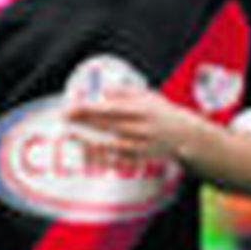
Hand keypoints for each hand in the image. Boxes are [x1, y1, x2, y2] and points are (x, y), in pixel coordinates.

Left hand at [65, 88, 197, 163]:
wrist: (185, 136)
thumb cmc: (161, 112)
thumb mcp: (148, 95)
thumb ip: (125, 91)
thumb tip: (104, 91)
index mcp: (141, 110)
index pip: (109, 109)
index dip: (89, 109)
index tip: (71, 108)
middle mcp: (140, 128)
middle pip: (106, 125)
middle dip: (83, 122)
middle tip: (64, 117)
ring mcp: (140, 145)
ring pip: (109, 144)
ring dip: (89, 140)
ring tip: (72, 135)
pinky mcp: (139, 158)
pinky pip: (116, 158)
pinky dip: (101, 155)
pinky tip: (87, 150)